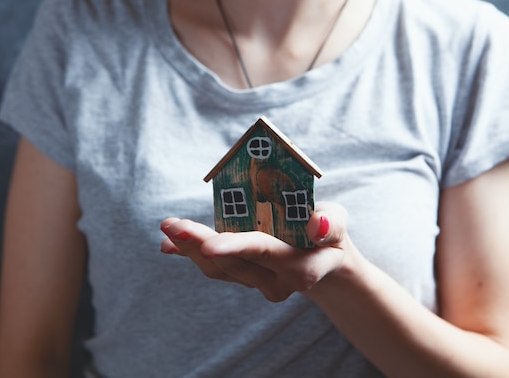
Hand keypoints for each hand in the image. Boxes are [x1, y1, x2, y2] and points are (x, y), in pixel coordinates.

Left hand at [160, 202, 353, 301]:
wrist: (325, 264)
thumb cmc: (330, 235)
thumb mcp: (340, 223)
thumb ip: (332, 223)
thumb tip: (315, 224)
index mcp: (300, 265)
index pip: (264, 253)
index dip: (236, 247)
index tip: (209, 246)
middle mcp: (277, 282)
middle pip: (233, 263)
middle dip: (200, 245)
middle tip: (173, 227)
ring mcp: (259, 284)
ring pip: (220, 270)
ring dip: (191, 249)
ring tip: (168, 227)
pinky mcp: (245, 280)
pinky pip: (216, 270)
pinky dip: (192, 255)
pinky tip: (168, 246)